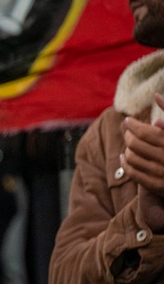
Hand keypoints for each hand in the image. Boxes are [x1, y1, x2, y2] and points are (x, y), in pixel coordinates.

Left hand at [122, 94, 163, 230]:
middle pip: (136, 144)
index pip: (146, 132)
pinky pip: (133, 174)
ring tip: (128, 145)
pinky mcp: (158, 187)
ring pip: (132, 158)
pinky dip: (124, 165)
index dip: (134, 125)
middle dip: (128, 136)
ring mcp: (162, 173)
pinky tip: (123, 158)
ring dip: (126, 150)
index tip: (128, 120)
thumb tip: (156, 96)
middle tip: (127, 132)